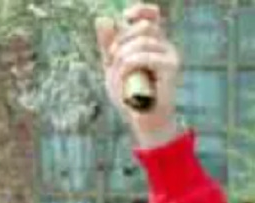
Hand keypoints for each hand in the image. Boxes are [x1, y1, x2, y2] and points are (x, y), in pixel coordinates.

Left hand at [96, 4, 181, 147]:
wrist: (143, 121)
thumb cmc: (129, 95)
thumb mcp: (112, 68)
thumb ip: (108, 45)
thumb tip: (102, 18)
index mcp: (152, 42)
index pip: (152, 15)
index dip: (140, 10)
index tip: (126, 17)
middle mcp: (164, 45)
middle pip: (143, 26)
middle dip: (121, 41)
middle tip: (112, 61)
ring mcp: (170, 55)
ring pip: (142, 41)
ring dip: (122, 58)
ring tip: (119, 76)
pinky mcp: (171, 67)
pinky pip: (144, 57)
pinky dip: (127, 67)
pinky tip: (124, 80)